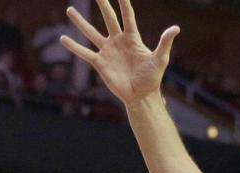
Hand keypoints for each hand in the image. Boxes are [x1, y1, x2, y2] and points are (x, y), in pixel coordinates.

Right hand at [60, 0, 179, 107]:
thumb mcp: (160, 59)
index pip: (127, 15)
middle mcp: (118, 41)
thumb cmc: (152, 78)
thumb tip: (176, 28)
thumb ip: (165, 42)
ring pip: (91, 32)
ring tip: (70, 9)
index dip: (123, 2)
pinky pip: (84, 53)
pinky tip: (63, 39)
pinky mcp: (99, 63)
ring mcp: (107, 51)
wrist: (140, 96)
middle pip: (109, 18)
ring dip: (80, 22)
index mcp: (132, 38)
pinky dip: (74, 47)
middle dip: (103, 4)